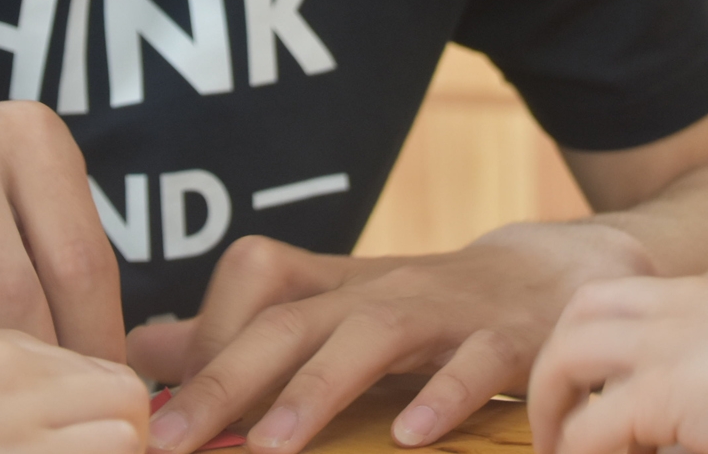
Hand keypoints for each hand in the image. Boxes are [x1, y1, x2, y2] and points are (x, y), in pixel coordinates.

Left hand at [127, 222, 651, 453]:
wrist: (564, 271)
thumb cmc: (435, 310)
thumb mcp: (345, 313)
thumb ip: (253, 330)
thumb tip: (143, 348)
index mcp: (339, 288)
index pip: (254, 280)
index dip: (205, 336)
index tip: (158, 414)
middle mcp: (383, 290)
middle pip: (291, 318)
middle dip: (227, 377)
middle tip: (173, 438)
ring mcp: (448, 309)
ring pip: (373, 332)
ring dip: (318, 387)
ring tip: (270, 444)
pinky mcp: (513, 337)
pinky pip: (477, 361)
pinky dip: (445, 397)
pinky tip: (412, 437)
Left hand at [527, 259, 707, 453]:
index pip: (641, 292)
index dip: (611, 331)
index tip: (601, 373)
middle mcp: (683, 300)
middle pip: (586, 309)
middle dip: (561, 357)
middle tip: (559, 407)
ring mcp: (666, 341)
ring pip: (569, 356)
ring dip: (553, 402)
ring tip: (558, 445)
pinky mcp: (662, 391)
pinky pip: (594, 427)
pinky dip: (579, 450)